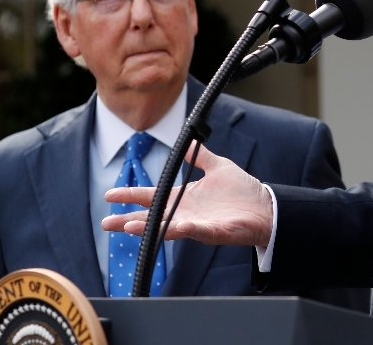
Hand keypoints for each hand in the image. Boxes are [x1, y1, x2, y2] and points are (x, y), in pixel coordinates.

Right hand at [101, 141, 273, 247]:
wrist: (265, 207)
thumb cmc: (242, 190)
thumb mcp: (218, 167)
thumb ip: (201, 156)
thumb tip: (189, 141)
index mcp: (184, 197)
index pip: (152, 196)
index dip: (131, 195)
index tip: (110, 195)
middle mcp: (185, 212)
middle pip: (151, 217)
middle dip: (128, 220)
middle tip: (106, 223)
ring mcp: (197, 224)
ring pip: (167, 227)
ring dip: (148, 227)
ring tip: (128, 227)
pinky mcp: (213, 232)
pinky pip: (197, 231)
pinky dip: (187, 229)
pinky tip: (177, 226)